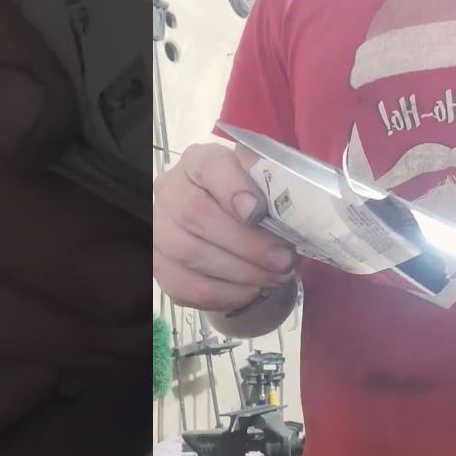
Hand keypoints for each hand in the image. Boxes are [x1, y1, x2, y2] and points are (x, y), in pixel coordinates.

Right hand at [153, 143, 298, 311]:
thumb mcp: (266, 186)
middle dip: (246, 244)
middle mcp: (169, 190)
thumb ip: (276, 188)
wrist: (227, 227)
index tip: (259, 212)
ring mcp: (158, 228)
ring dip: (239, 273)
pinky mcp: (157, 264)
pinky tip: (250, 292)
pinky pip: (184, 286)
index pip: (209, 167)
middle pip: (197, 215)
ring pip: (189, 254)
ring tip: (273, 279)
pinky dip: (222, 294)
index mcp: (197, 161)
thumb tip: (297, 210)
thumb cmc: (252, 202)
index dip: (233, 189)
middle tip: (283, 261)